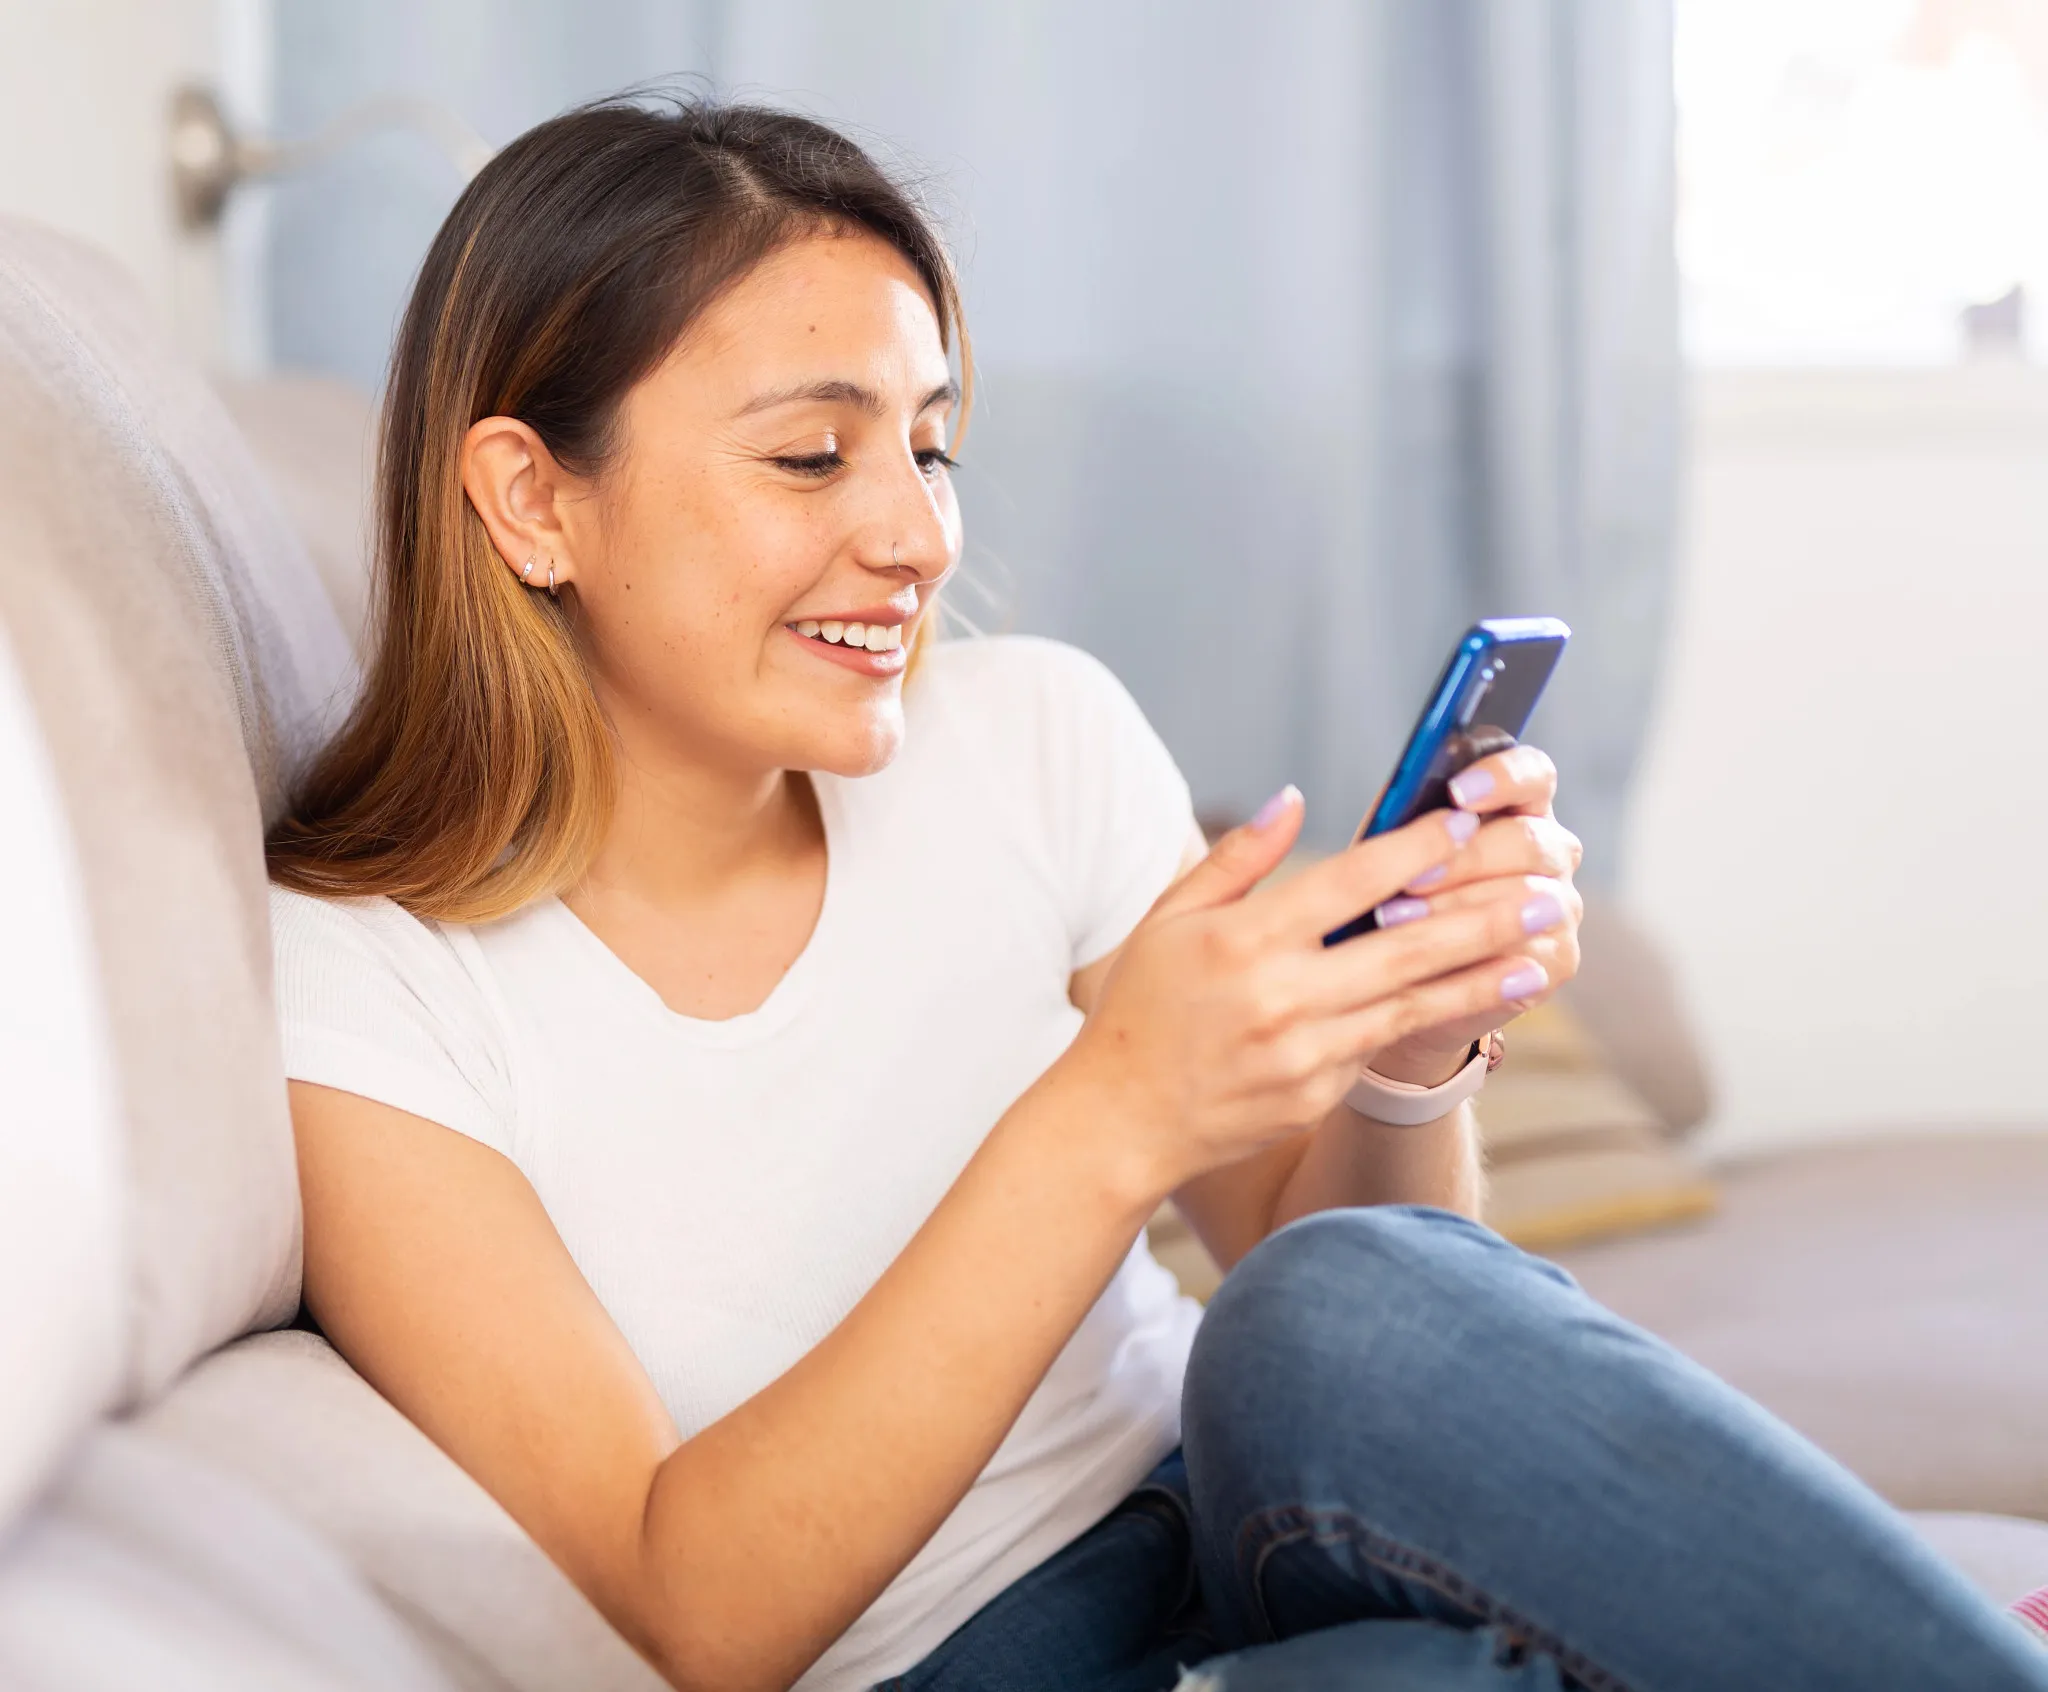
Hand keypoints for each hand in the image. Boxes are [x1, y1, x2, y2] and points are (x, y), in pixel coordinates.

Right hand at [1058, 785, 1574, 1197]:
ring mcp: (1304, 1054)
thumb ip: (1237, 860)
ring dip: (1484, 977)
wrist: (1122, 1120)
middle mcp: (1281, 997)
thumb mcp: (1168, 919)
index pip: (1347, 882)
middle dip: (1485, 918)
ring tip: (1543, 953)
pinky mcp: (1317, 1095)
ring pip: (1413, 1006)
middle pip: (1404, 948)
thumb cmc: (1141, 1007)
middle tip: (1549, 894)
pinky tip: (1481, 1000)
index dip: (1411, 849)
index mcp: (1244, 940)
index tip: (1464, 823)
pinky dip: (1433, 1020)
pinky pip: (1380, 1047)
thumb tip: (1294, 799)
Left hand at [1364, 744, 1582, 1085]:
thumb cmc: (1394, 889)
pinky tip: (1435, 962)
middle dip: (1465, 860)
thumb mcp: (1392, 846)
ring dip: (1458, 911)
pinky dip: (1476, 958)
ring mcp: (1560, 905)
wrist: (1396, 968)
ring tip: (1396, 921)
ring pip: (1527, 901)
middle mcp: (1550, 850)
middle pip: (1528, 840)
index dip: (1502, 778)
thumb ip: (1407, 816)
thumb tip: (1406, 791)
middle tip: (1409, 878)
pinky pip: (1529, 954)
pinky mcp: (1558, 958)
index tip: (1458, 793)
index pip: (1533, 774)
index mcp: (1518, 805)